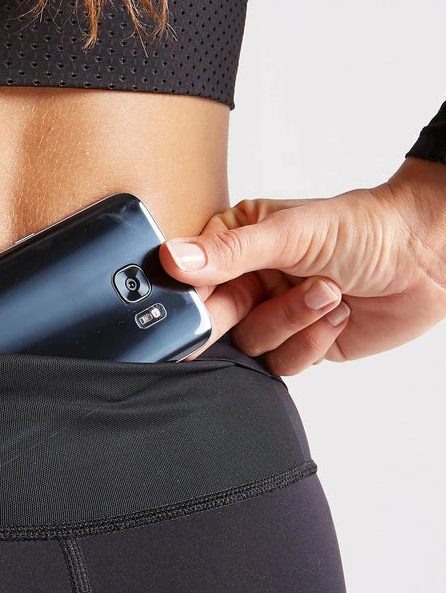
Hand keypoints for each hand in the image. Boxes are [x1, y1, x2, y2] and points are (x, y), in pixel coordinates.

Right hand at [159, 157, 445, 374]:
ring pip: (251, 345)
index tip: (210, 299)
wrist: (429, 256)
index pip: (190, 279)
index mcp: (234, 244)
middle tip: (268, 297)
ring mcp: (272, 314)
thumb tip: (172, 258)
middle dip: (250, 311)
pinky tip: (337, 313)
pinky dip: (311, 342)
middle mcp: (248, 281)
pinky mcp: (300, 345)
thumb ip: (230, 250)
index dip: (195, 295)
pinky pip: (283, 364)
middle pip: (213, 320)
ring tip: (328, 291)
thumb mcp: (293, 233)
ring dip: (293, 321)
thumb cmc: (367, 228)